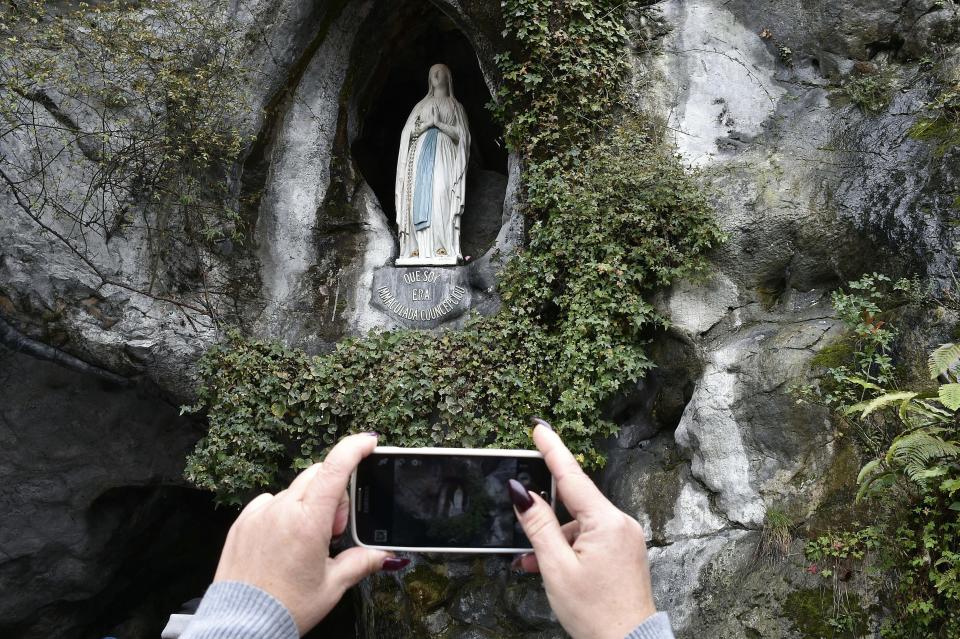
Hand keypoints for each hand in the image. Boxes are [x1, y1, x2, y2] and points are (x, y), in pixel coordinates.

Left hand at [211, 433, 406, 634]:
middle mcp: (282, 510)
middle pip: (317, 476)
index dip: (354, 448)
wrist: (241, 625)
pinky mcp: (243, 522)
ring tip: (309, 541)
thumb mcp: (332, 586)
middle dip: (334, 493)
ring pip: (295, 490)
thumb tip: (384, 555)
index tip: (368, 442)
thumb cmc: (285, 607)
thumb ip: (361, 562)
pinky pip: (271, 502)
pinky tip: (285, 540)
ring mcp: (259, 514)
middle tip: (335, 529)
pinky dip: (284, 511)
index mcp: (308, 522)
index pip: (335, 468)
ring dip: (309, 503)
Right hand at [509, 420, 656, 638]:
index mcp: (606, 522)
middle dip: (546, 518)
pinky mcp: (624, 551)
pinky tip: (553, 567)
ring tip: (535, 566)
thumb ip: (537, 526)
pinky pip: (590, 538)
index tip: (539, 427)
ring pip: (579, 525)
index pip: (572, 476)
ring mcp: (624, 537)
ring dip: (555, 541)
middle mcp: (620, 523)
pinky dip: (570, 549)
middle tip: (528, 533)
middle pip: (573, 505)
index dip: (552, 449)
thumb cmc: (595, 613)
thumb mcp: (555, 568)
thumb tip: (521, 493)